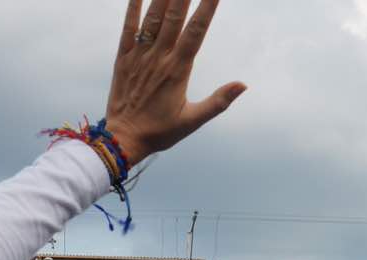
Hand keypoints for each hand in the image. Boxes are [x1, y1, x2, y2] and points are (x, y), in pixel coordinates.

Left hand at [104, 0, 245, 164]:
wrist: (123, 139)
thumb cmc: (159, 132)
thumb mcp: (192, 121)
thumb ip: (218, 102)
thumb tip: (243, 85)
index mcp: (178, 70)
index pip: (196, 31)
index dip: (207, 7)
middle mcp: (159, 58)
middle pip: (175, 16)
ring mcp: (140, 56)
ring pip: (153, 18)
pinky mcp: (123, 59)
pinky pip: (128, 28)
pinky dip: (134, 7)